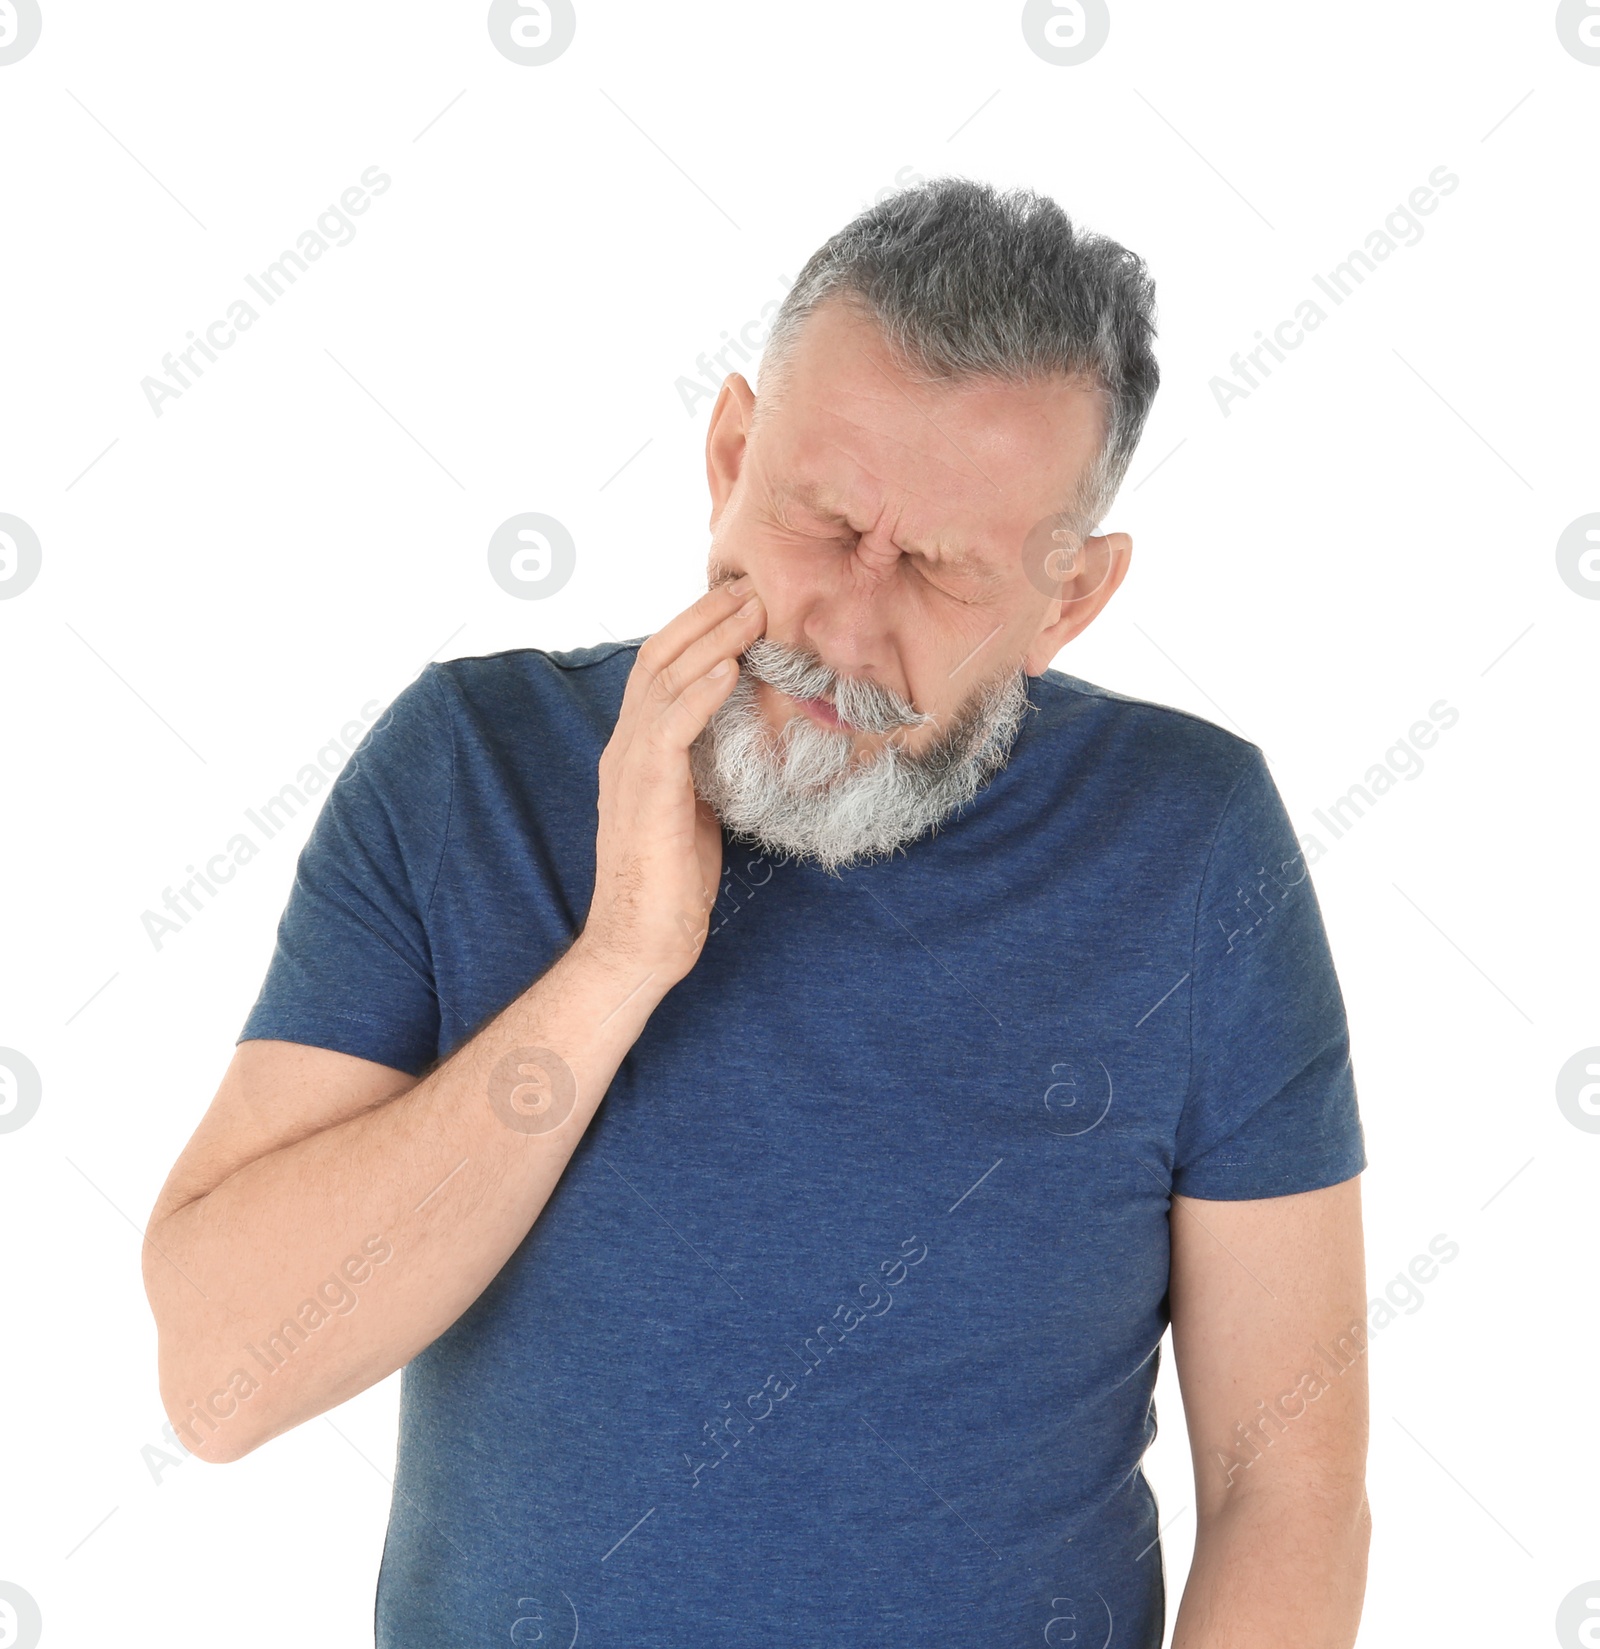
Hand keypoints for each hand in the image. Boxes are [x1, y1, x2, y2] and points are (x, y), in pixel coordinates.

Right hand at [579, 575, 764, 990]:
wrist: (641, 941)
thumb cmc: (674, 884)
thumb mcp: (699, 806)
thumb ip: (709, 764)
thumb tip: (746, 732)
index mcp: (638, 749)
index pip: (662, 670)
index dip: (699, 631)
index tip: (742, 605)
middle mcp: (625, 746)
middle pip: (658, 658)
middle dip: (706, 618)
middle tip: (753, 588)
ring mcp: (630, 766)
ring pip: (664, 681)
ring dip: (711, 640)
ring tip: (752, 611)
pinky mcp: (646, 791)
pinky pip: (670, 726)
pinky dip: (699, 691)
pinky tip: (728, 667)